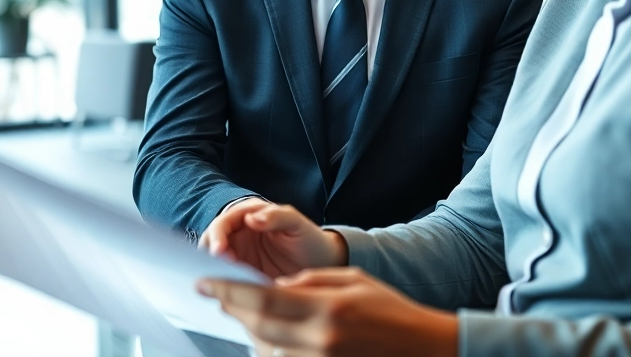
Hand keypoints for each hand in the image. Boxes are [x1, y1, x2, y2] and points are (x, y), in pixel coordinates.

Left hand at [197, 267, 457, 356]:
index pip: (263, 297)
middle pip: (258, 326)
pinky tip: (268, 339)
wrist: (425, 349)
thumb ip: (310, 282)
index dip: (228, 290)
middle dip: (232, 309)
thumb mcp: (352, 281)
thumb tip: (274, 287)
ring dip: (249, 333)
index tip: (205, 283)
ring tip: (244, 315)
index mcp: (327, 307)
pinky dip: (270, 351)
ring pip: (266, 350)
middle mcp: (321, 339)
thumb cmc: (392, 311)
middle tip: (218, 296)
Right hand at [199, 201, 347, 278]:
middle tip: (216, 271)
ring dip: (214, 272)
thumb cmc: (311, 239)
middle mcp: (240, 235)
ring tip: (220, 284)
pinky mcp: (243, 277)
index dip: (218, 236)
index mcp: (249, 215)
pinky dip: (223, 287)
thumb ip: (277, 216)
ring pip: (215, 263)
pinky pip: (227, 281)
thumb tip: (251, 217)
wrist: (324, 265)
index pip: (224, 223)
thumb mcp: (298, 224)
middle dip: (210, 256)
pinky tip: (227, 295)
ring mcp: (240, 256)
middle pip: (212, 243)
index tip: (220, 251)